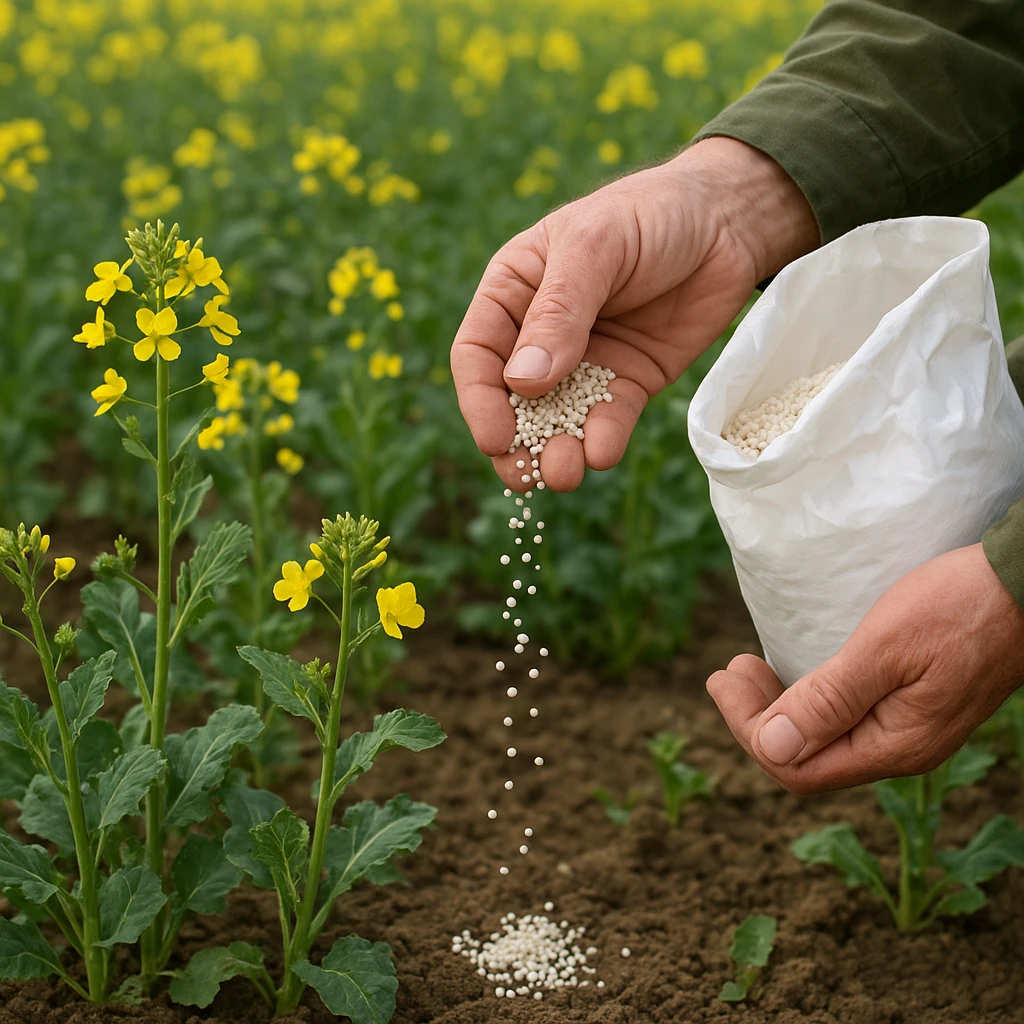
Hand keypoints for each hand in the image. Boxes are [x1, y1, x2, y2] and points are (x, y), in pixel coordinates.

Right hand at [450, 137, 818, 490]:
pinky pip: (610, 417)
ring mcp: (586, 361)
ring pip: (559, 418)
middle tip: (524, 476)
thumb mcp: (595, 248)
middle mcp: (541, 333)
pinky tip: (603, 453)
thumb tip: (523, 382)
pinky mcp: (629, 380)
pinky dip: (604, 438)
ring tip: (564, 475)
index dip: (480, 399)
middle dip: (516, 441)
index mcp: (514, 292)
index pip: (478, 353)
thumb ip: (558, 312)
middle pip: (512, 399)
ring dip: (557, 450)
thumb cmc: (649, 214)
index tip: (495, 438)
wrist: (728, 221)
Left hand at [707, 544, 1023, 793]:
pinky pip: (844, 722)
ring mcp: (908, 729)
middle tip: (727, 670)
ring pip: (823, 741)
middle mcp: (900, 749)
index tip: (723, 679)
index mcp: (894, 746)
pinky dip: (805, 701)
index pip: (796, 767)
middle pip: (806, 759)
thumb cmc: (959, 608)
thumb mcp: (884, 650)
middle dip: (755, 719)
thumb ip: (829, 702)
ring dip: (777, 710)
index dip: (749, 730)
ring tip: (746, 670)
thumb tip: (769, 748)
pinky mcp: (912, 706)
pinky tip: (790, 674)